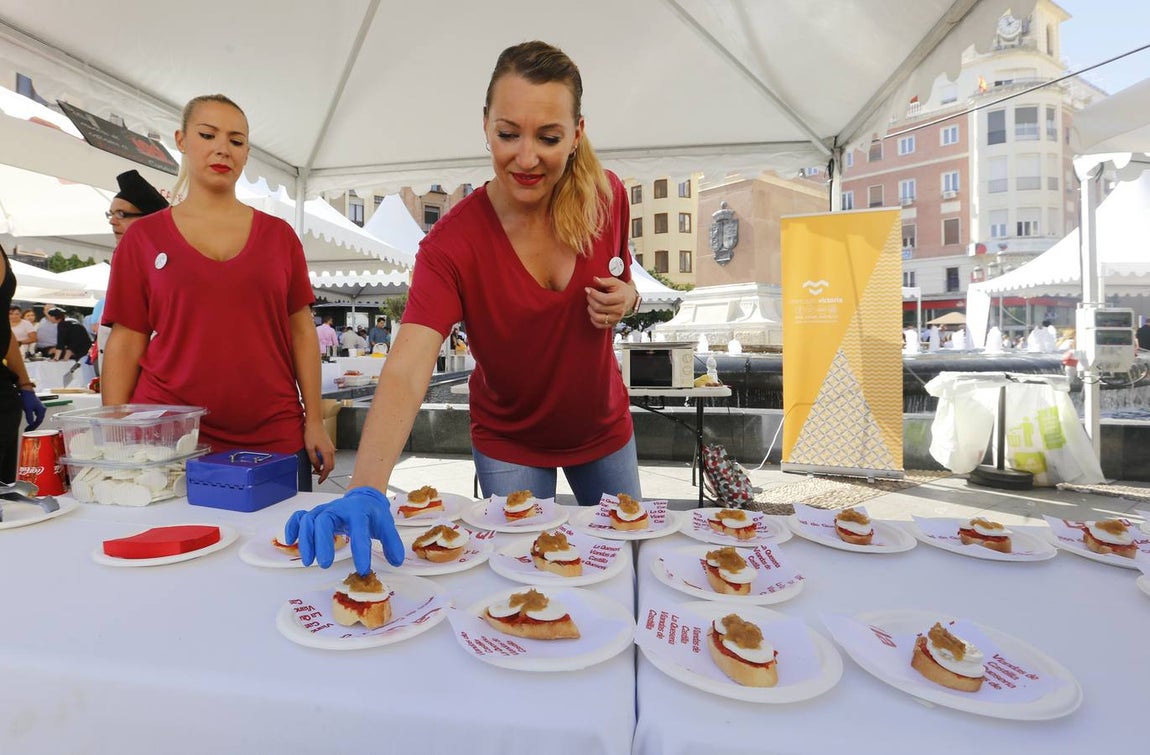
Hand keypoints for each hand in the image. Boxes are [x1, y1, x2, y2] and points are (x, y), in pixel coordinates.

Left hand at [19, 389, 44, 430]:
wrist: (26, 391)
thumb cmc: (28, 398)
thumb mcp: (28, 409)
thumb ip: (29, 417)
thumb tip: (31, 424)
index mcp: (42, 410)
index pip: (39, 421)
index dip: (34, 426)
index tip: (29, 430)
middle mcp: (42, 409)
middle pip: (39, 420)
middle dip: (34, 425)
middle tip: (29, 429)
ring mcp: (40, 408)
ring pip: (38, 417)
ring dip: (34, 422)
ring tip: (30, 426)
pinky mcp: (37, 407)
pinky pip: (36, 415)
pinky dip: (33, 419)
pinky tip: (31, 420)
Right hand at [284, 487, 403, 573]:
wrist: (363, 497)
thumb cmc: (373, 515)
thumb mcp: (386, 525)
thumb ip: (392, 543)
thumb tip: (396, 562)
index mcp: (359, 511)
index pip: (359, 529)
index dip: (360, 550)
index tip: (362, 569)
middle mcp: (338, 509)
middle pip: (324, 521)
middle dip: (322, 543)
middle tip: (325, 564)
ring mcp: (325, 511)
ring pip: (309, 520)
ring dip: (306, 541)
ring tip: (310, 562)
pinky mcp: (315, 514)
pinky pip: (299, 517)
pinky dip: (292, 527)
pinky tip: (291, 542)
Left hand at [303, 420, 335, 482]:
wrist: (315, 423)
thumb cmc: (311, 433)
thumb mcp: (309, 448)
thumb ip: (314, 460)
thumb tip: (317, 467)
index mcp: (327, 452)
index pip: (328, 468)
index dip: (324, 476)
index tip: (320, 481)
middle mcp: (331, 451)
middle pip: (331, 466)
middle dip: (324, 473)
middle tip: (316, 476)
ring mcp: (331, 448)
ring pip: (331, 462)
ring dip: (325, 467)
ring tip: (316, 469)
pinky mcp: (329, 445)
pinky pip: (330, 457)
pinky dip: (325, 461)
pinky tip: (318, 461)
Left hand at [586, 276, 633, 329]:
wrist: (630, 298)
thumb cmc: (622, 290)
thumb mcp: (615, 282)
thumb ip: (604, 281)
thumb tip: (595, 279)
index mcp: (621, 298)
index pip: (605, 299)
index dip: (594, 294)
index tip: (588, 289)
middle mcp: (619, 310)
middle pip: (599, 308)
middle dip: (591, 300)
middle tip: (589, 295)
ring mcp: (616, 318)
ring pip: (597, 318)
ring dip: (590, 310)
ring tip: (591, 303)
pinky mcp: (612, 323)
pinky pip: (599, 325)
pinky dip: (593, 320)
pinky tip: (593, 312)